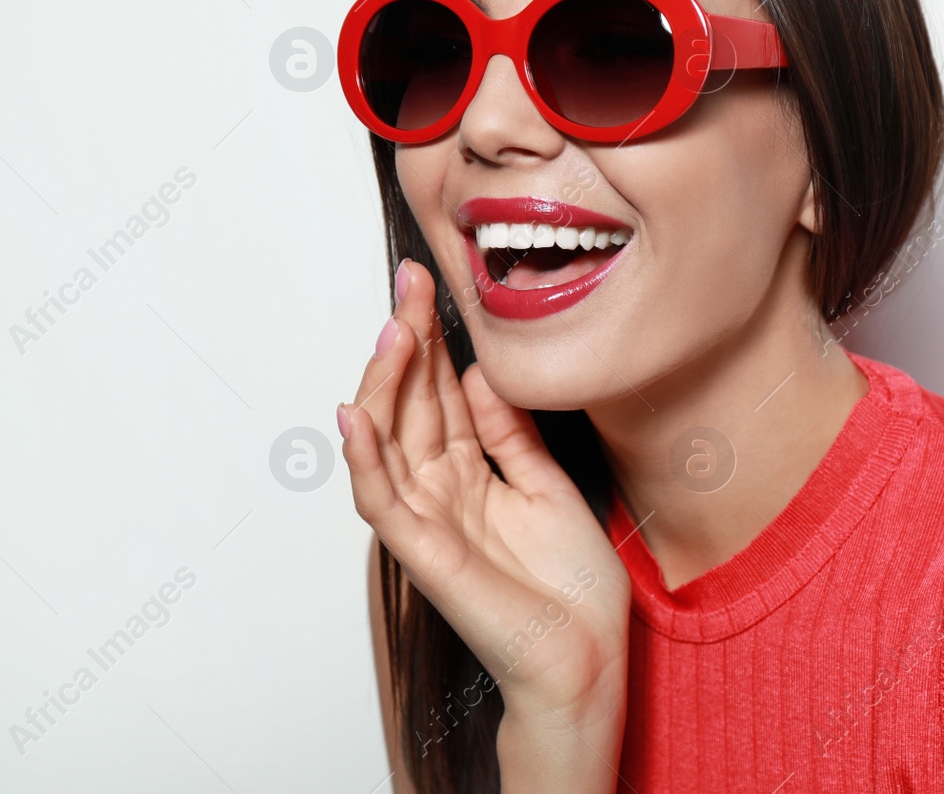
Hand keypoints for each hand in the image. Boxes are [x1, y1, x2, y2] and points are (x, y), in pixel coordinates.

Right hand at [339, 259, 630, 717]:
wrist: (587, 660)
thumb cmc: (572, 590)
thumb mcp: (546, 484)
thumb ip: (508, 433)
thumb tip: (482, 372)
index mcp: (468, 475)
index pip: (438, 394)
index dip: (432, 340)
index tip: (428, 284)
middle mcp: (438, 492)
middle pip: (408, 405)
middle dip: (406, 343)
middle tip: (409, 286)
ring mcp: (426, 520)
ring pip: (386, 440)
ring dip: (383, 383)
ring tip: (393, 329)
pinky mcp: (424, 553)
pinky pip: (382, 499)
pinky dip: (364, 458)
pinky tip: (356, 414)